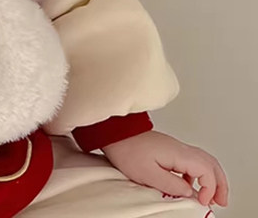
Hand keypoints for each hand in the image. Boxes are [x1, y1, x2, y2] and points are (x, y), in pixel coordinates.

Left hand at [102, 130, 228, 207]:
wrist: (114, 133)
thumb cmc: (127, 150)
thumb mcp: (148, 174)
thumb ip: (172, 185)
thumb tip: (190, 192)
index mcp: (178, 153)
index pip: (207, 170)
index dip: (210, 188)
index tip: (202, 201)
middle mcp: (180, 148)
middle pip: (211, 163)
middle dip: (220, 184)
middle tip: (221, 201)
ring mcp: (175, 147)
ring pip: (204, 161)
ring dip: (212, 178)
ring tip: (210, 196)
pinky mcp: (169, 149)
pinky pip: (192, 161)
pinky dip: (199, 174)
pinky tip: (190, 185)